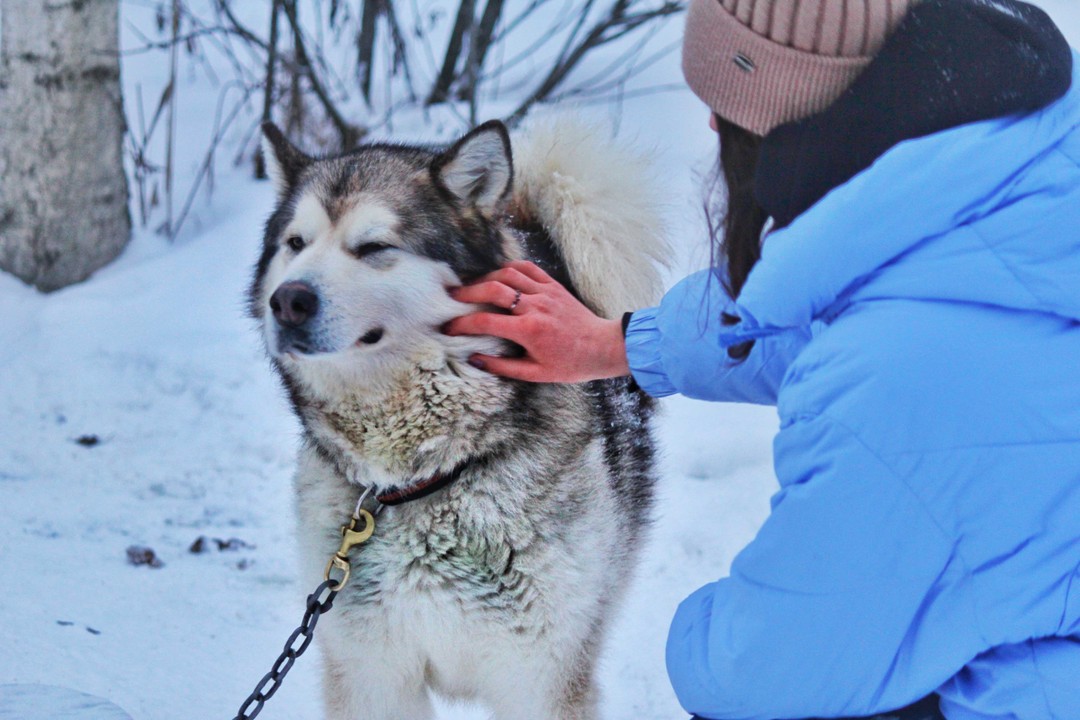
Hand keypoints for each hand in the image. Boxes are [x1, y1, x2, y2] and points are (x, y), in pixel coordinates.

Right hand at [444, 260, 630, 382]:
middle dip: (468, 292)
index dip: (462, 324)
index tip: (449, 327)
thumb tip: (475, 359)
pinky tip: (499, 275)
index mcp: (529, 330)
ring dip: (486, 278)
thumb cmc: (571, 364)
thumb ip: (503, 366)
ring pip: (508, 274)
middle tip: (453, 298)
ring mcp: (545, 293)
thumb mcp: (536, 374)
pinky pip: (527, 268)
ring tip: (473, 287)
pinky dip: (509, 267)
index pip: (486, 322)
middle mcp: (535, 307)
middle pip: (492, 289)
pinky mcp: (554, 286)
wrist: (602, 347)